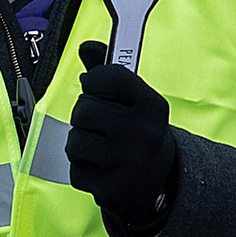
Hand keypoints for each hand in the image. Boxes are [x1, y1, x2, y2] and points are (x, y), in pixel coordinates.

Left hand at [67, 56, 179, 235]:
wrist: (161, 184)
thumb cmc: (140, 134)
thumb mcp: (136, 102)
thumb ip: (110, 75)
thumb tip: (86, 47)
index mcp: (152, 105)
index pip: (105, 76)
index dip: (94, 81)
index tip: (98, 89)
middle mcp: (142, 133)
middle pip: (83, 109)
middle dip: (85, 117)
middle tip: (103, 126)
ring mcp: (126, 163)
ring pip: (74, 141)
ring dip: (81, 145)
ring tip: (102, 148)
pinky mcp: (111, 189)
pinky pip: (75, 170)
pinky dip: (82, 170)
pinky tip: (102, 169)